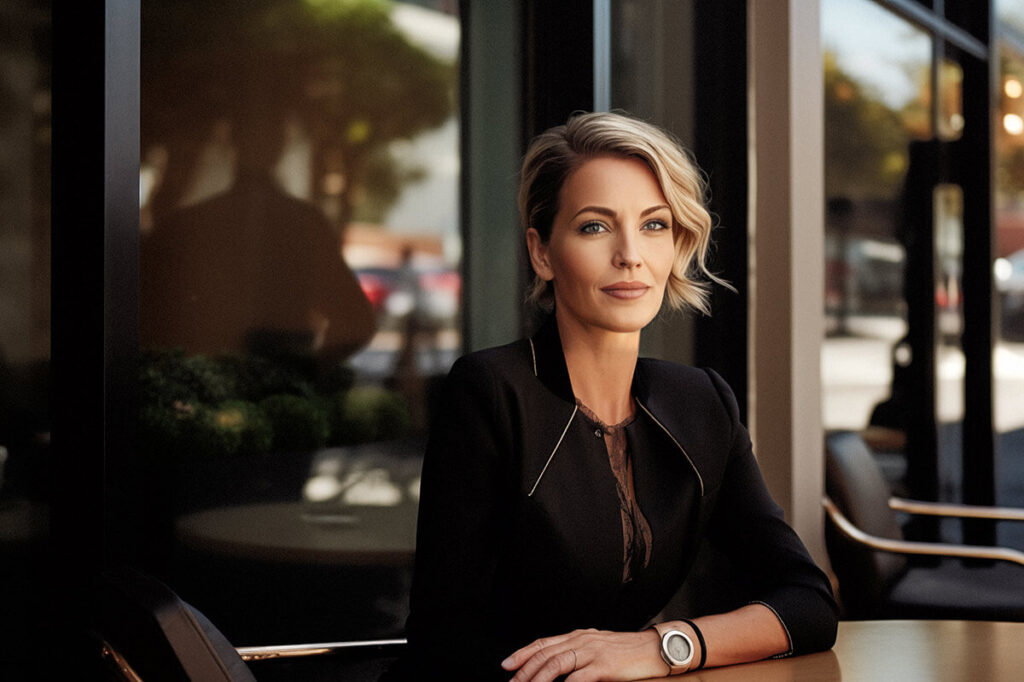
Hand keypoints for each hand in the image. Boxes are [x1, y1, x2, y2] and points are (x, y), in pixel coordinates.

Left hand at [501, 628, 665, 681]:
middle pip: (545, 653)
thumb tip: (558, 663)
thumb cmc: (629, 651)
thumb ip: (579, 652)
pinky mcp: (603, 666)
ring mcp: (592, 652)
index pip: (544, 643)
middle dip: (524, 669)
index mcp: (579, 636)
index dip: (523, 653)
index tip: (507, 665)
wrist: (655, 649)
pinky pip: (576, 679)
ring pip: (556, 663)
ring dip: (537, 678)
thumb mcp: (599, 646)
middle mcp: (582, 641)